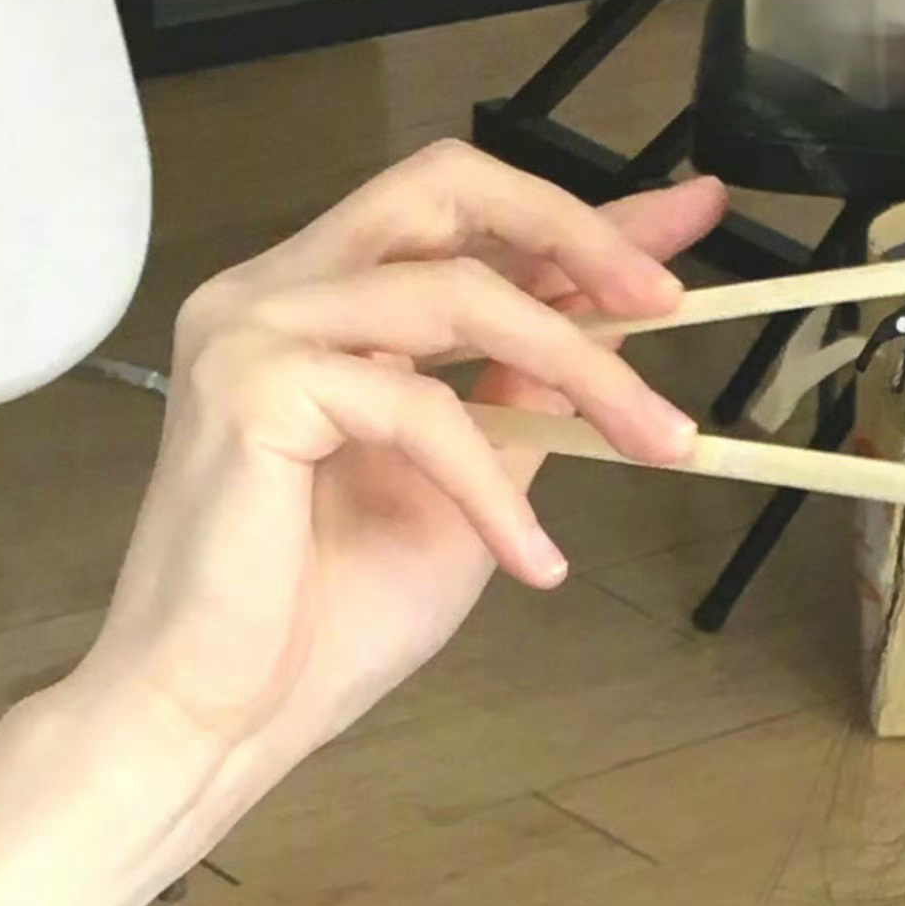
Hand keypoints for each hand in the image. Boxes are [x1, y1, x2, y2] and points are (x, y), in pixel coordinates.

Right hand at [74, 142, 725, 801]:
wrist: (213, 720)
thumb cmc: (321, 619)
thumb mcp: (465, 484)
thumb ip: (524, 394)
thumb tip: (622, 319)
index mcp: (319, 302)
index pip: (461, 217)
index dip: (581, 213)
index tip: (691, 211)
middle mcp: (275, 287)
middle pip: (443, 185)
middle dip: (574, 230)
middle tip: (669, 299)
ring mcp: (253, 326)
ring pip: (456, 292)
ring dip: (581, 366)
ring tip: (661, 443)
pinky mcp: (250, 385)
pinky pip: (421, 409)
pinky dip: (495, 485)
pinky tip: (532, 556)